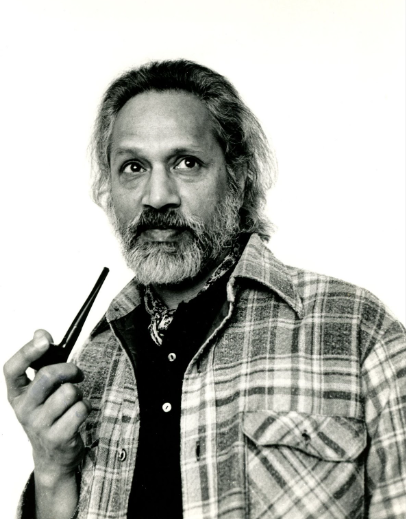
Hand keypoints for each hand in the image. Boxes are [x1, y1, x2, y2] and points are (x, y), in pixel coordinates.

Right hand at [3, 329, 91, 483]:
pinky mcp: (57, 438)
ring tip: (73, 401)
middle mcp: (23, 409)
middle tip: (76, 374)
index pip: (12, 368)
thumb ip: (41, 360)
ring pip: (69, 392)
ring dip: (78, 392)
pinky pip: (80, 409)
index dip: (27, 351)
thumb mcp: (41, 388)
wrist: (53, 455)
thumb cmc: (50, 412)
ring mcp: (39, 425)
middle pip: (48, 376)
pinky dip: (85, 407)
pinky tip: (78, 415)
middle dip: (69, 369)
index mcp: (16, 393)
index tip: (45, 339)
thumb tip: (40, 332)